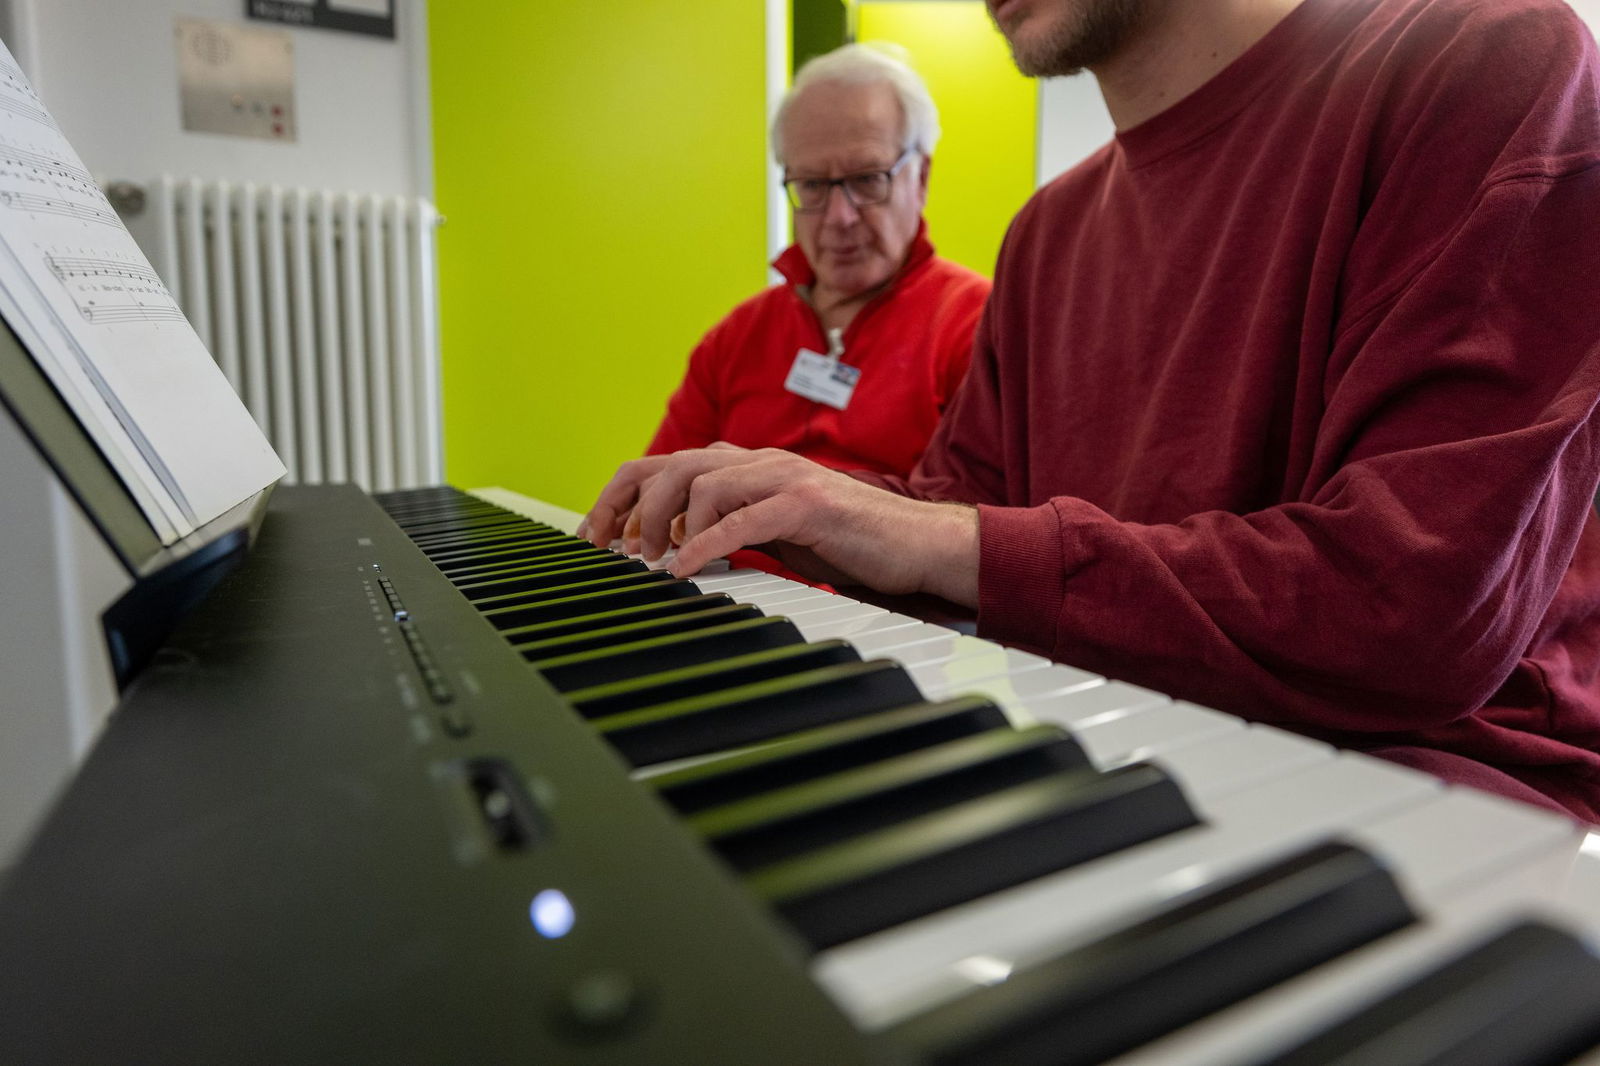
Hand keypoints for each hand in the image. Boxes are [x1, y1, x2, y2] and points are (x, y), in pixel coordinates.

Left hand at [589, 446, 979, 606]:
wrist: (917, 545)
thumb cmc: (848, 543)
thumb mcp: (773, 535)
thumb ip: (727, 530)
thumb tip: (674, 549)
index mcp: (746, 466)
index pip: (664, 466)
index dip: (620, 498)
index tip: (596, 538)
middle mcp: (759, 462)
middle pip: (669, 466)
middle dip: (628, 508)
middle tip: (613, 551)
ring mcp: (783, 477)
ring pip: (699, 482)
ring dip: (664, 524)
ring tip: (651, 561)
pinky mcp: (806, 504)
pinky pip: (741, 519)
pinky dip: (704, 543)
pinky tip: (683, 568)